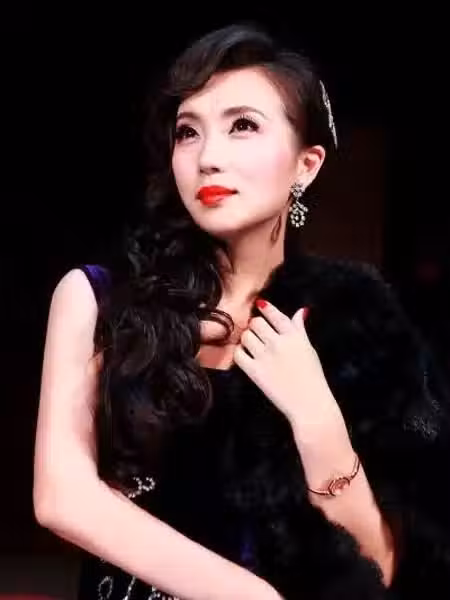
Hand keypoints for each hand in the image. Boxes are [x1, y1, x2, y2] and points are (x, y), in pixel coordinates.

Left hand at [233, 299, 341, 430]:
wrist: (309, 404)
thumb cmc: (312, 377)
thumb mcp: (309, 349)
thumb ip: (300, 329)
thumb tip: (301, 311)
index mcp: (294, 336)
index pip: (275, 314)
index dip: (265, 308)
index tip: (260, 304)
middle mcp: (278, 343)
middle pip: (256, 322)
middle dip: (256, 326)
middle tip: (258, 333)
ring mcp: (265, 357)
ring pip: (246, 336)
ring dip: (247, 338)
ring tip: (253, 345)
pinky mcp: (255, 372)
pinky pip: (238, 354)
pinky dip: (240, 353)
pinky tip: (246, 356)